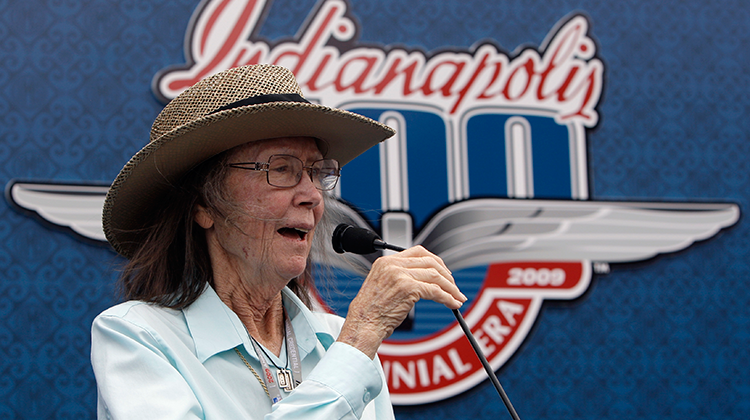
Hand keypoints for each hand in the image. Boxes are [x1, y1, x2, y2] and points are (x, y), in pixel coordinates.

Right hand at [337, 246, 466, 357]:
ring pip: (435, 276)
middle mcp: (392, 264)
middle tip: (454, 287)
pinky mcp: (408, 288)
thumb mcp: (382, 285)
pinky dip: (447, 297)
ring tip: (457, 297)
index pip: (418, 251)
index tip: (444, 272)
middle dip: (446, 274)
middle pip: (430, 261)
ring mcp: (400, 275)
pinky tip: (452, 304)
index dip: (435, 261)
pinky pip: (435, 291)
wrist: (363, 325)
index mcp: (386, 261)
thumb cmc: (371, 312)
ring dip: (450, 288)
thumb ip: (398, 276)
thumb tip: (423, 278)